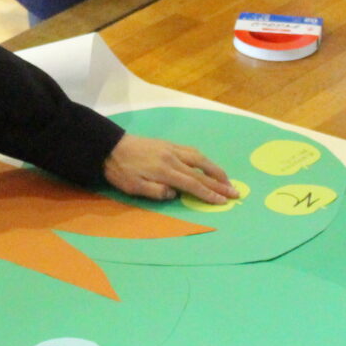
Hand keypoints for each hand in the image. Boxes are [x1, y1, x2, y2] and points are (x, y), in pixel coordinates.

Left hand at [104, 134, 235, 203]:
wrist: (110, 146)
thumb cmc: (120, 170)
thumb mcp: (134, 187)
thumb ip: (156, 191)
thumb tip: (175, 194)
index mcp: (165, 170)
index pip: (193, 184)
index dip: (209, 193)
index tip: (223, 201)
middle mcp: (172, 157)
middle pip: (201, 171)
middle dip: (220, 183)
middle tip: (235, 192)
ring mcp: (171, 148)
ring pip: (199, 158)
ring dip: (215, 169)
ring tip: (227, 179)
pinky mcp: (168, 144)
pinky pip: (191, 151)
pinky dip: (204, 159)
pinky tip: (208, 164)